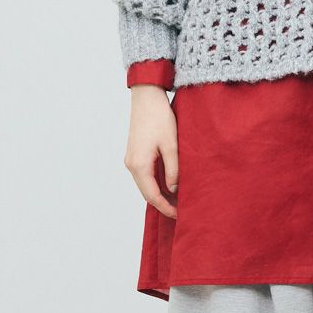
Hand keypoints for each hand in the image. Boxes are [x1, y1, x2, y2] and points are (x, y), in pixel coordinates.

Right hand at [125, 86, 178, 218]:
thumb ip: (173, 169)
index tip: (179, 215)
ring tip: (177, 200)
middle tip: (180, 211)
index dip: (166, 207)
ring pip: (145, 184)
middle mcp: (131, 164)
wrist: (146, 97)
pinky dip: (156, 183)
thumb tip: (174, 189)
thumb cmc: (160, 117)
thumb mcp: (172, 145)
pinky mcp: (135, 153)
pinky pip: (144, 175)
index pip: (152, 195)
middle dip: (163, 203)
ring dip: (159, 193)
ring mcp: (131, 159)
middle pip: (147, 192)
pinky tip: (169, 184)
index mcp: (139, 165)